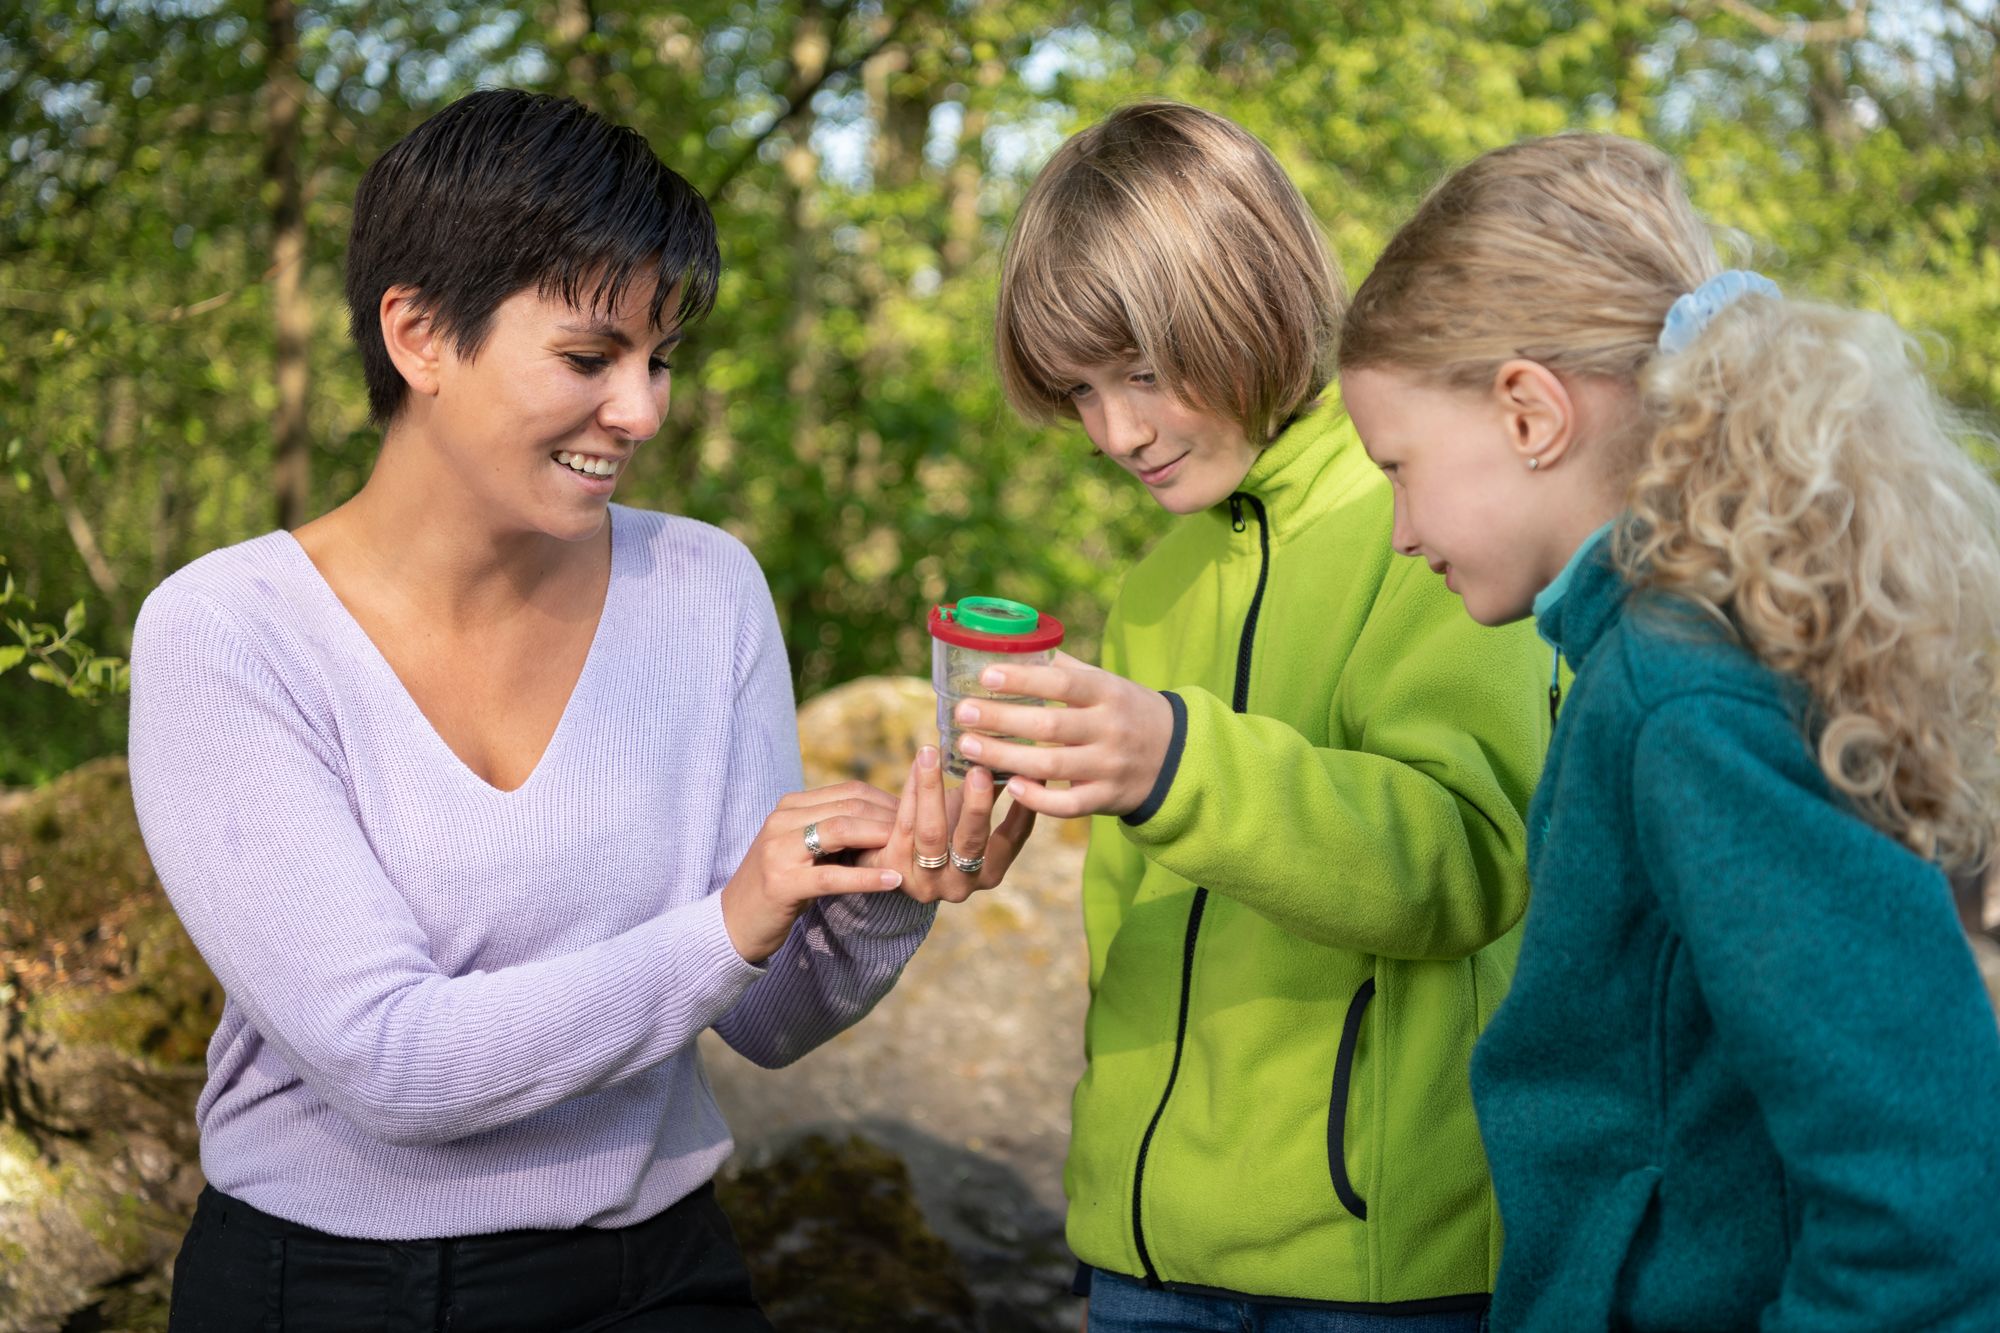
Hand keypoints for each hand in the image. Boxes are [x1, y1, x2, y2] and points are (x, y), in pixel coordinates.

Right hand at [720, 782, 904, 962]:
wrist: (734, 923)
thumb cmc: (779, 886)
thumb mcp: (803, 849)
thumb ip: (833, 831)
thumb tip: (885, 820)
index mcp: (789, 807)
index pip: (848, 792)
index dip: (887, 801)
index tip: (917, 815)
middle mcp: (782, 820)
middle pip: (848, 807)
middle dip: (890, 817)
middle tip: (923, 832)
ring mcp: (778, 849)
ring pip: (841, 831)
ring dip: (881, 838)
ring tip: (911, 849)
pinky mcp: (781, 882)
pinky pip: (832, 875)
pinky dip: (866, 878)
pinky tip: (893, 881)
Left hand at [859, 744, 1037, 902]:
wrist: (891, 857)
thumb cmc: (940, 830)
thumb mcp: (966, 814)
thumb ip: (989, 792)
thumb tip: (1015, 754)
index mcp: (989, 872)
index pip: (1011, 839)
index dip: (1022, 807)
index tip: (1029, 773)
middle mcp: (961, 884)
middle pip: (971, 842)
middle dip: (977, 805)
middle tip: (980, 771)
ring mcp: (927, 882)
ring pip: (931, 833)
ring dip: (931, 788)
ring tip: (931, 753)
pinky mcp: (895, 870)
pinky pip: (904, 824)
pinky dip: (911, 790)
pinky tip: (917, 763)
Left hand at [950, 651, 1172, 818]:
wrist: (1178, 756)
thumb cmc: (1128, 711)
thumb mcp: (1109, 683)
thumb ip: (1069, 669)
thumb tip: (1019, 647)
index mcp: (1108, 693)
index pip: (1063, 682)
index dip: (1023, 678)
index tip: (985, 675)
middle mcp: (1110, 729)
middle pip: (1049, 727)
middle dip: (1001, 719)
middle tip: (962, 713)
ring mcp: (1109, 767)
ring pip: (1051, 767)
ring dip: (1004, 757)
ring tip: (967, 747)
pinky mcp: (1106, 799)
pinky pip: (1067, 804)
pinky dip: (1037, 798)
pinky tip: (1008, 785)